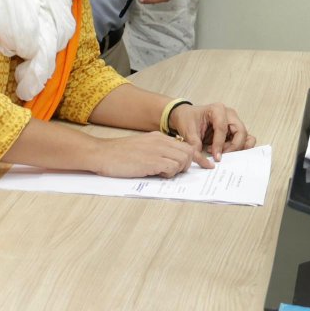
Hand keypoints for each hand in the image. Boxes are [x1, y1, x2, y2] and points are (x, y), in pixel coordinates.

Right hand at [89, 130, 204, 177]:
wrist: (102, 154)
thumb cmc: (118, 154)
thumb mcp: (141, 147)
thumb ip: (157, 151)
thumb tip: (170, 163)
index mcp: (159, 137)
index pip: (186, 145)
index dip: (198, 157)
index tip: (207, 166)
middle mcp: (160, 142)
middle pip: (189, 153)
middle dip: (187, 165)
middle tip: (173, 172)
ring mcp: (156, 151)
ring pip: (183, 161)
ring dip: (176, 171)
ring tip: (160, 172)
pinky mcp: (151, 161)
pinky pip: (172, 168)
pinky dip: (168, 174)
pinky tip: (155, 173)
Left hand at [169, 101, 254, 160]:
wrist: (186, 117)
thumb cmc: (188, 120)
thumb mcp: (188, 133)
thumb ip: (195, 147)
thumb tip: (205, 162)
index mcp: (217, 109)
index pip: (222, 128)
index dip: (219, 144)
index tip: (215, 157)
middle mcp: (229, 114)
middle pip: (240, 132)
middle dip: (232, 147)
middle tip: (220, 156)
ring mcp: (234, 121)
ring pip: (244, 137)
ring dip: (236, 148)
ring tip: (221, 153)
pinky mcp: (236, 130)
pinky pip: (246, 139)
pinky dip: (241, 147)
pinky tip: (228, 152)